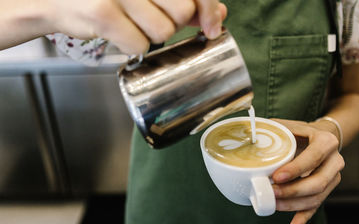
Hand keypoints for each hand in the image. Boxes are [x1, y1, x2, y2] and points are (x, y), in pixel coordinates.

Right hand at [44, 0, 226, 53]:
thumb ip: (181, 0)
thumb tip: (217, 15)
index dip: (207, 8)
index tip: (211, 27)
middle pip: (182, 12)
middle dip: (171, 22)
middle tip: (148, 16)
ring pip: (162, 32)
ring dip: (149, 35)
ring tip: (128, 22)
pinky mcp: (103, 13)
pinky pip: (139, 45)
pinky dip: (131, 46)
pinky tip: (117, 33)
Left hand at [271, 119, 344, 223]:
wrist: (319, 138)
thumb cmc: (298, 132)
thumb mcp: (289, 126)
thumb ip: (272, 130)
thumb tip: (247, 135)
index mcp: (326, 141)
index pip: (313, 157)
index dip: (295, 169)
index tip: (276, 177)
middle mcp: (335, 161)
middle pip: (318, 182)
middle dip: (293, 190)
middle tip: (271, 192)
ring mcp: (333, 178)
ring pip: (317, 197)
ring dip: (294, 204)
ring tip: (273, 204)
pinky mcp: (327, 190)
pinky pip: (316, 207)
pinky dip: (303, 219)